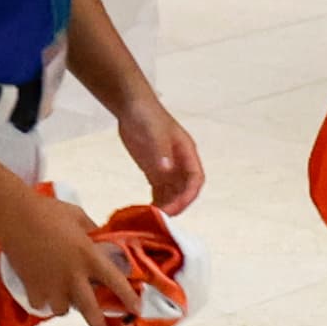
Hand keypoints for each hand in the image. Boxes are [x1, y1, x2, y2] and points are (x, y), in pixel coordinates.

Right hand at [0, 180, 116, 323]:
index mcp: (88, 257)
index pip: (116, 282)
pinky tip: (42, 290)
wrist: (15, 215)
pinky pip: (40, 304)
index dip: (128, 298)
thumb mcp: (79, 217)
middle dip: (99, 324)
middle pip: (90, 310)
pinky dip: (43, 300)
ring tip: (64, 297)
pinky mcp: (31, 287)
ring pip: (63, 310)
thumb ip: (93, 231)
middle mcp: (72, 276)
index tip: (135, 308)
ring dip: (66, 306)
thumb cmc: (48, 211)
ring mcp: (51, 284)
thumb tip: (101, 239)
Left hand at [113, 95, 202, 220]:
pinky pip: (159, 191)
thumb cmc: (147, 115)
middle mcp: (180, 163)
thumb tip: (166, 170)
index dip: (188, 195)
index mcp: (186, 153)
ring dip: (166, 206)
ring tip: (153, 219)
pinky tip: (147, 212)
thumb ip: (160, 151)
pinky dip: (156, 202)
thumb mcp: (153, 132)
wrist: (131, 106)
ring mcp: (167, 167)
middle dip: (177, 205)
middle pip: (185, 190)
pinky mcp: (154, 170)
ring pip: (172, 193)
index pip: (195, 179)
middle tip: (162, 219)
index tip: (175, 207)